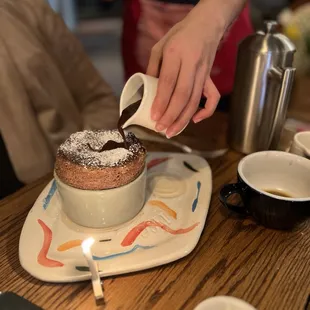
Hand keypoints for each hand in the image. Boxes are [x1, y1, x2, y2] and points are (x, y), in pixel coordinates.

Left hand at [147, 11, 221, 137]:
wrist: (206, 25)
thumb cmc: (180, 35)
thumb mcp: (160, 46)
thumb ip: (153, 68)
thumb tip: (148, 91)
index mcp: (175, 53)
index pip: (168, 82)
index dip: (161, 102)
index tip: (153, 117)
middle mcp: (191, 64)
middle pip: (183, 95)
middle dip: (171, 116)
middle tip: (160, 128)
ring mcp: (203, 72)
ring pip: (195, 100)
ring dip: (183, 119)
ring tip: (172, 131)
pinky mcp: (210, 78)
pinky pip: (213, 97)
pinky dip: (206, 111)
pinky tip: (195, 120)